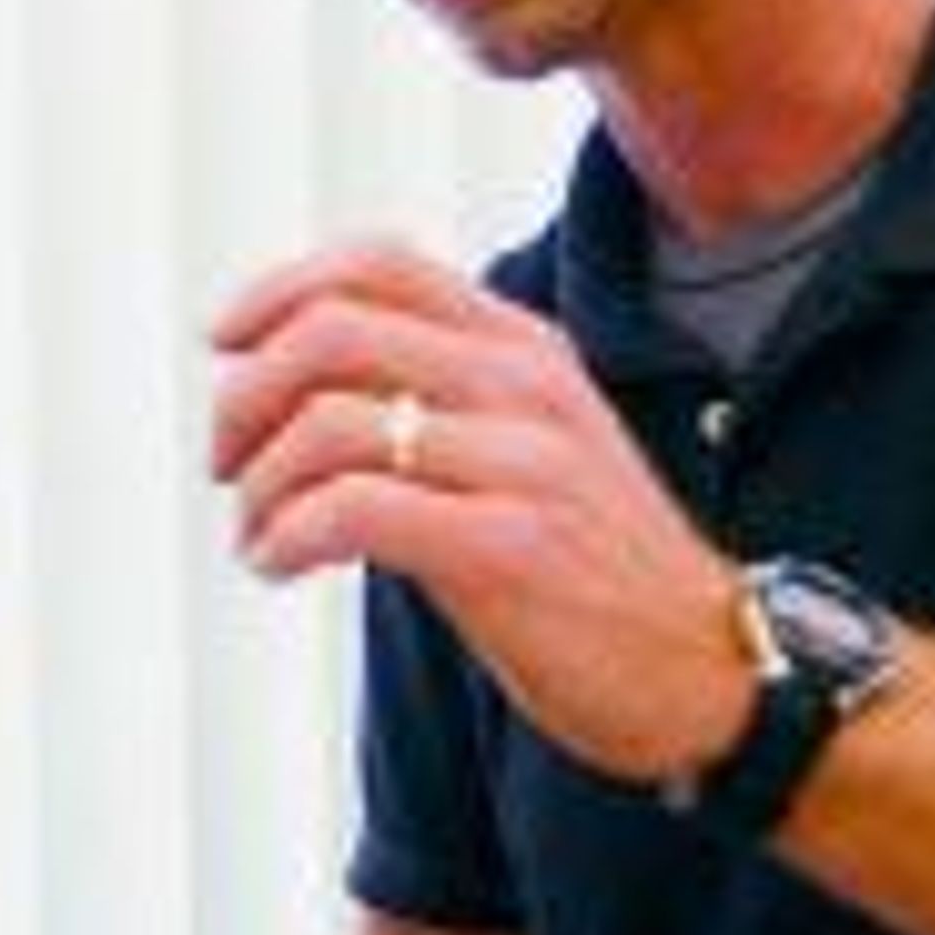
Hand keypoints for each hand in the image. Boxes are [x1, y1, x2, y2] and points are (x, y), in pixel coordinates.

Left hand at [210, 236, 751, 787]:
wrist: (712, 671)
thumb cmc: (595, 568)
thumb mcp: (530, 445)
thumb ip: (441, 398)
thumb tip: (297, 392)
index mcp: (523, 347)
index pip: (377, 263)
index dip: (277, 290)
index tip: (222, 344)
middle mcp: (524, 385)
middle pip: (332, 330)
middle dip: (244, 395)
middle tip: (226, 462)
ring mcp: (522, 462)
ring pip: (330, 423)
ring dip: (258, 484)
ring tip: (255, 534)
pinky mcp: (509, 546)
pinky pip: (353, 510)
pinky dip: (286, 536)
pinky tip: (279, 565)